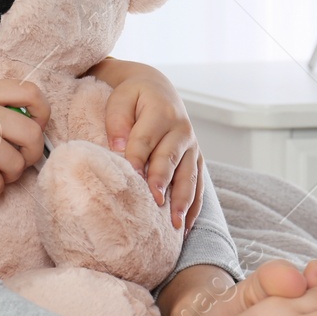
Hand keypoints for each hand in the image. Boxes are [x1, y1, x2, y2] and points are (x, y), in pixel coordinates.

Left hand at [87, 57, 202, 230]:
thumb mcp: (121, 98)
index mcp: (161, 112)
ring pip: (188, 176)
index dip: (137, 157)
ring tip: (174, 224)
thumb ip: (118, 121)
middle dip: (162, 181)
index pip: (146, 138)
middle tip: (155, 203)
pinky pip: (198, 185)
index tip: (132, 177)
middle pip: (169, 159)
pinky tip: (185, 226)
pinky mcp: (197, 159)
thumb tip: (118, 149)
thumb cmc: (134, 97)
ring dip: (182, 200)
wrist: (159, 89)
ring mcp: (192, 147)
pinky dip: (193, 206)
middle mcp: (182, 130)